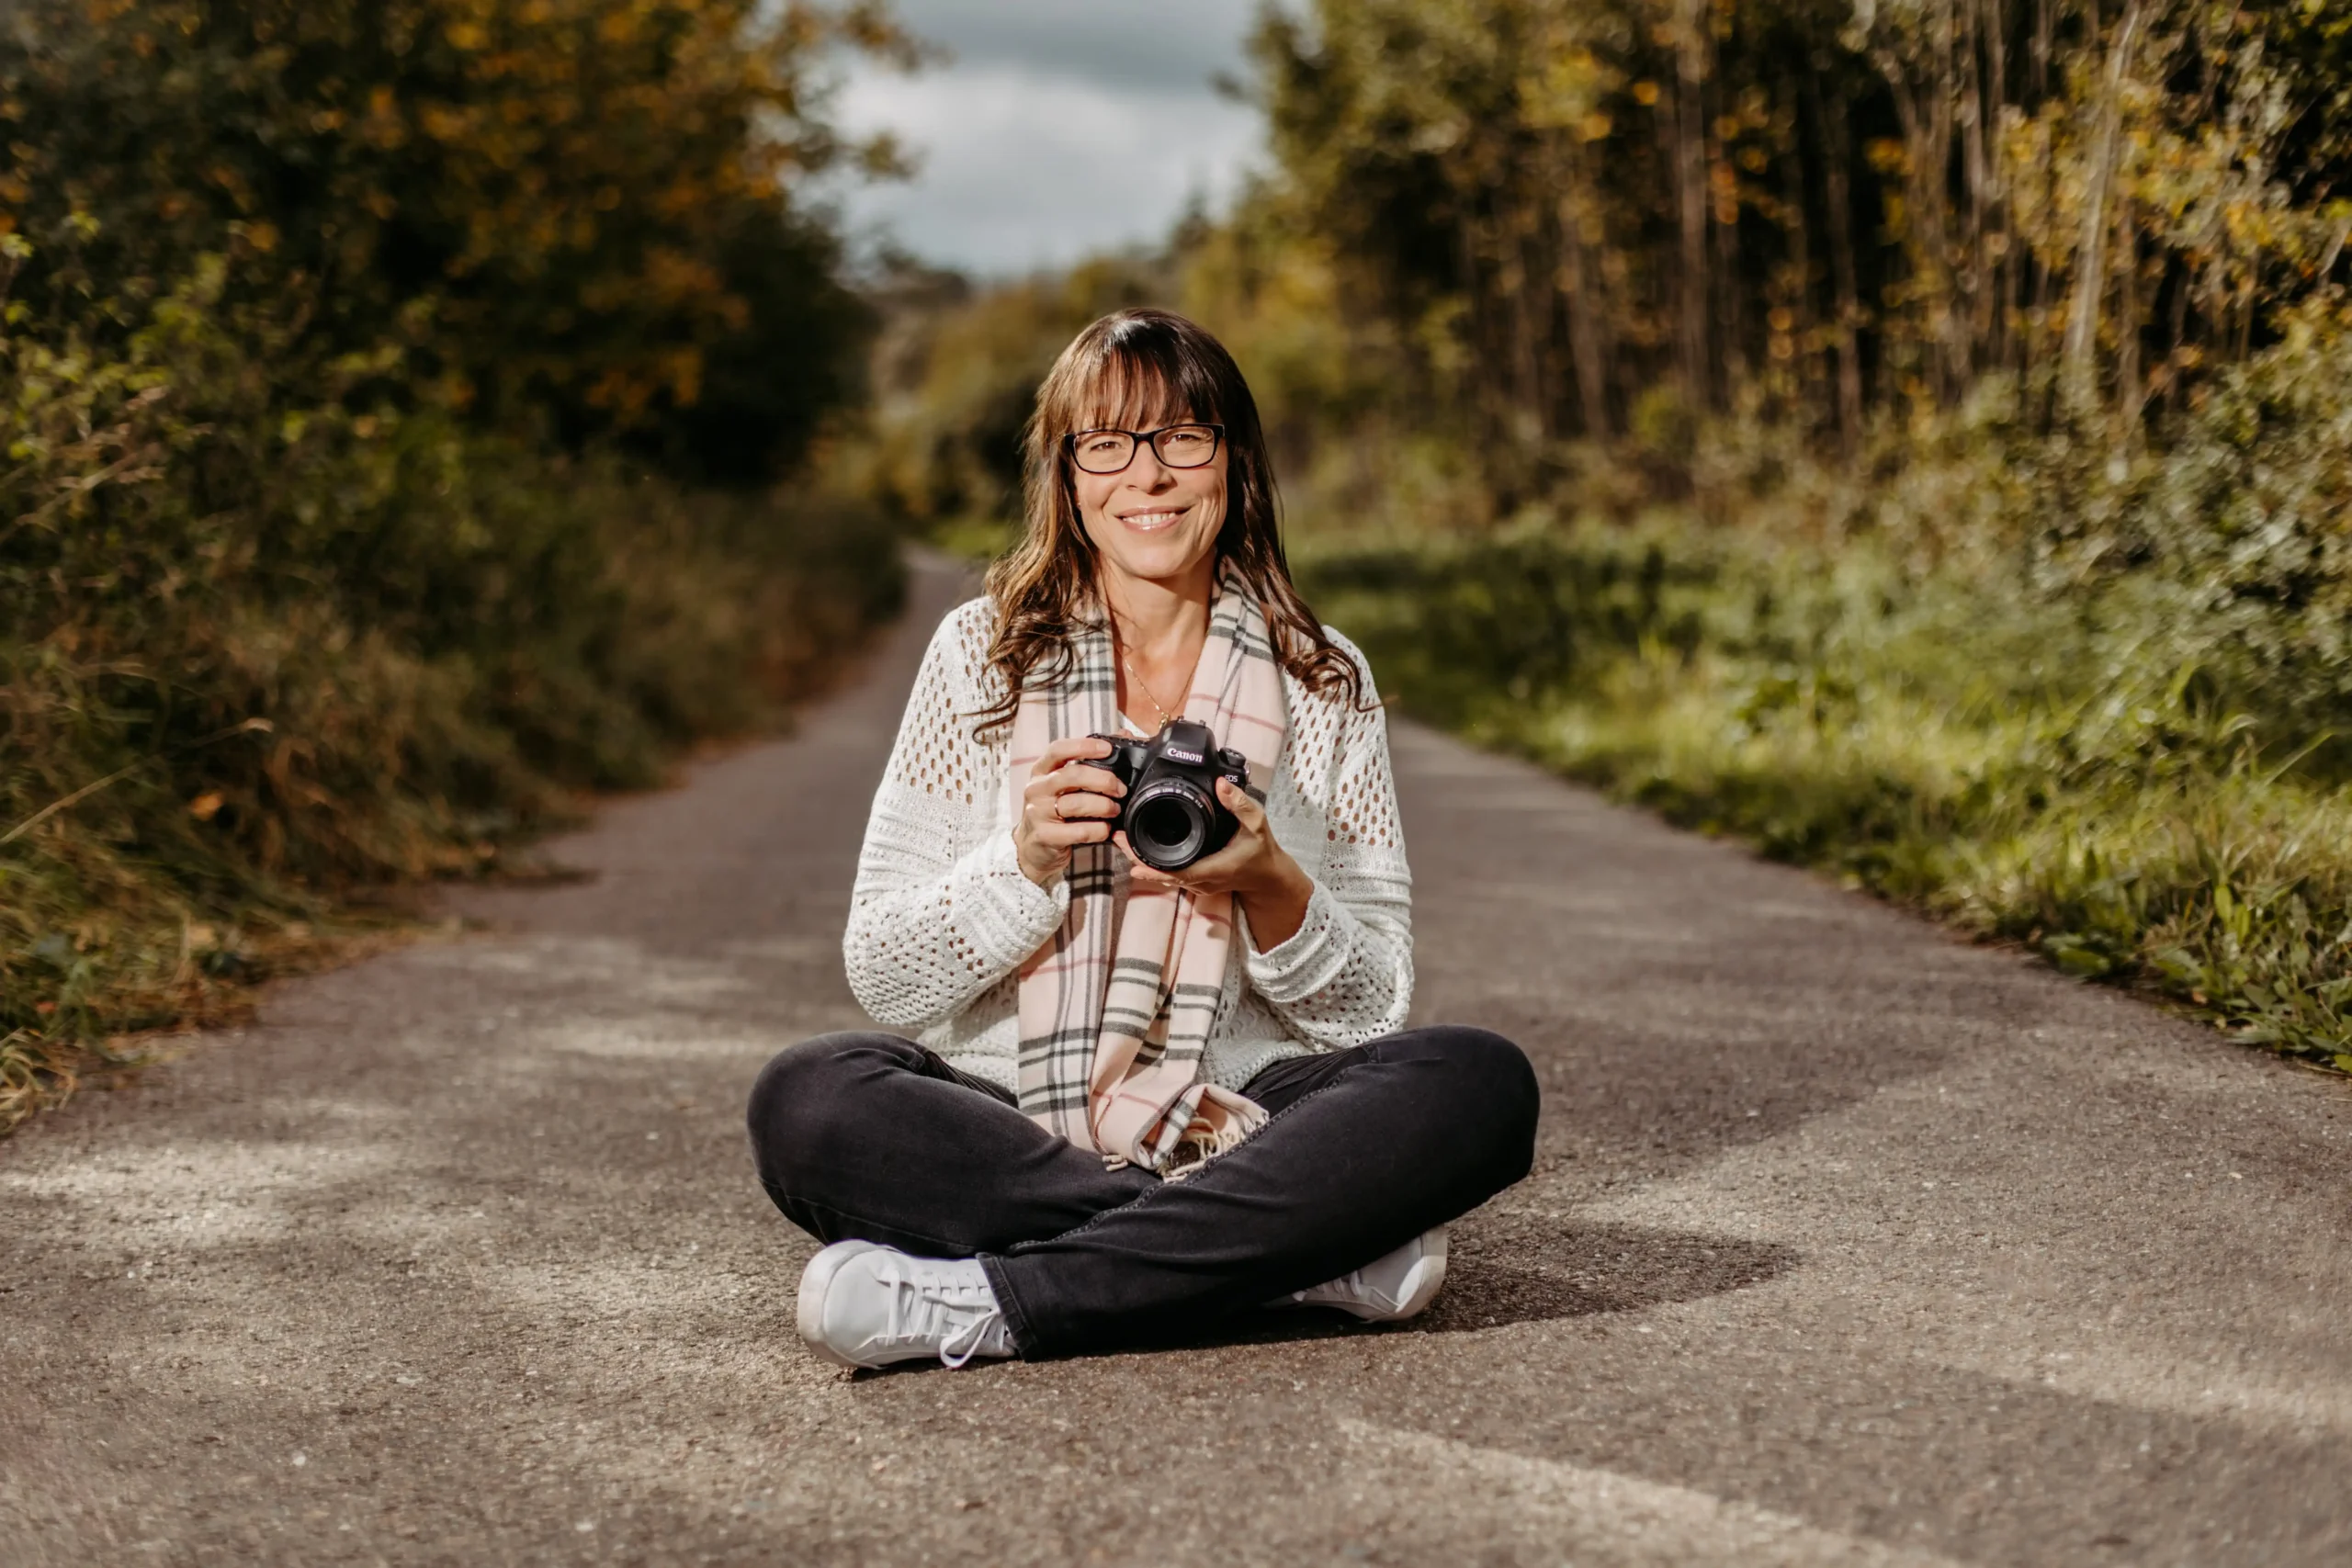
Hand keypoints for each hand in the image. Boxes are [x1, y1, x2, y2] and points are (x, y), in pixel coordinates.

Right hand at [1013, 735, 1125, 887]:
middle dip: (1103, 780)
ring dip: (1103, 806)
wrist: (1032, 848)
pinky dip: (1098, 830)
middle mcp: (1036, 789)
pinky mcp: (1044, 836)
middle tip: (1120, 789)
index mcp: (1041, 771)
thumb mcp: (1065, 786)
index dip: (1083, 746)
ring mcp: (1037, 813)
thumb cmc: (1054, 812)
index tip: (1107, 749)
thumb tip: (1122, 735)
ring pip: (1075, 804)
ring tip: (1115, 810)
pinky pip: (1078, 831)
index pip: (1058, 749)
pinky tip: (1105, 829)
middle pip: (1072, 776)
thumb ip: (1089, 763)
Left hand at [1117, 777, 1313, 950]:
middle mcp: (1202, 881)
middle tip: (1117, 838)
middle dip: (1137, 858)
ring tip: (1122, 842)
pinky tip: (1141, 851)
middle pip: (1162, 874)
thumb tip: (1221, 783)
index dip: (1152, 866)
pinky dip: (1154, 864)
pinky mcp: (1196, 882)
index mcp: (1213, 869)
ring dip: (1142, 861)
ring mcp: (1198, 884)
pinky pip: (1170, 875)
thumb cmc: (1262, 851)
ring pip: (1163, 876)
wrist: (1268, 877)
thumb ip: (1239, 803)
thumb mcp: (1257, 823)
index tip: (1131, 853)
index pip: (1176, 871)